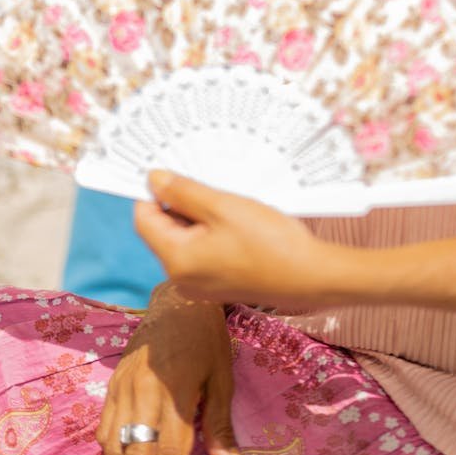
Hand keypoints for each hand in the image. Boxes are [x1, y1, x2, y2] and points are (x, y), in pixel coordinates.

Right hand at [96, 285, 253, 454]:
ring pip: (115, 446)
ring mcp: (123, 386)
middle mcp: (143, 390)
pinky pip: (104, 429)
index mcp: (174, 390)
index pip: (169, 452)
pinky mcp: (112, 383)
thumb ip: (221, 427)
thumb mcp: (222, 379)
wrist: (177, 298)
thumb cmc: (207, 337)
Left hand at [134, 171, 327, 304]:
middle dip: (181, 203)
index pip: (144, 219)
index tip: (170, 170)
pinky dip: (212, 232)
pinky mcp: (219, 284)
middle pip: (164, 230)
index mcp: (177, 260)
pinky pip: (203, 251)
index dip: (153, 192)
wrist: (311, 276)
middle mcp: (182, 278)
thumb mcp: (221, 206)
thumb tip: (153, 179)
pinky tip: (236, 220)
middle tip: (207, 182)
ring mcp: (201, 284)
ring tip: (227, 202)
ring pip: (186, 239)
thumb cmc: (268, 241)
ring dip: (200, 216)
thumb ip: (182, 192)